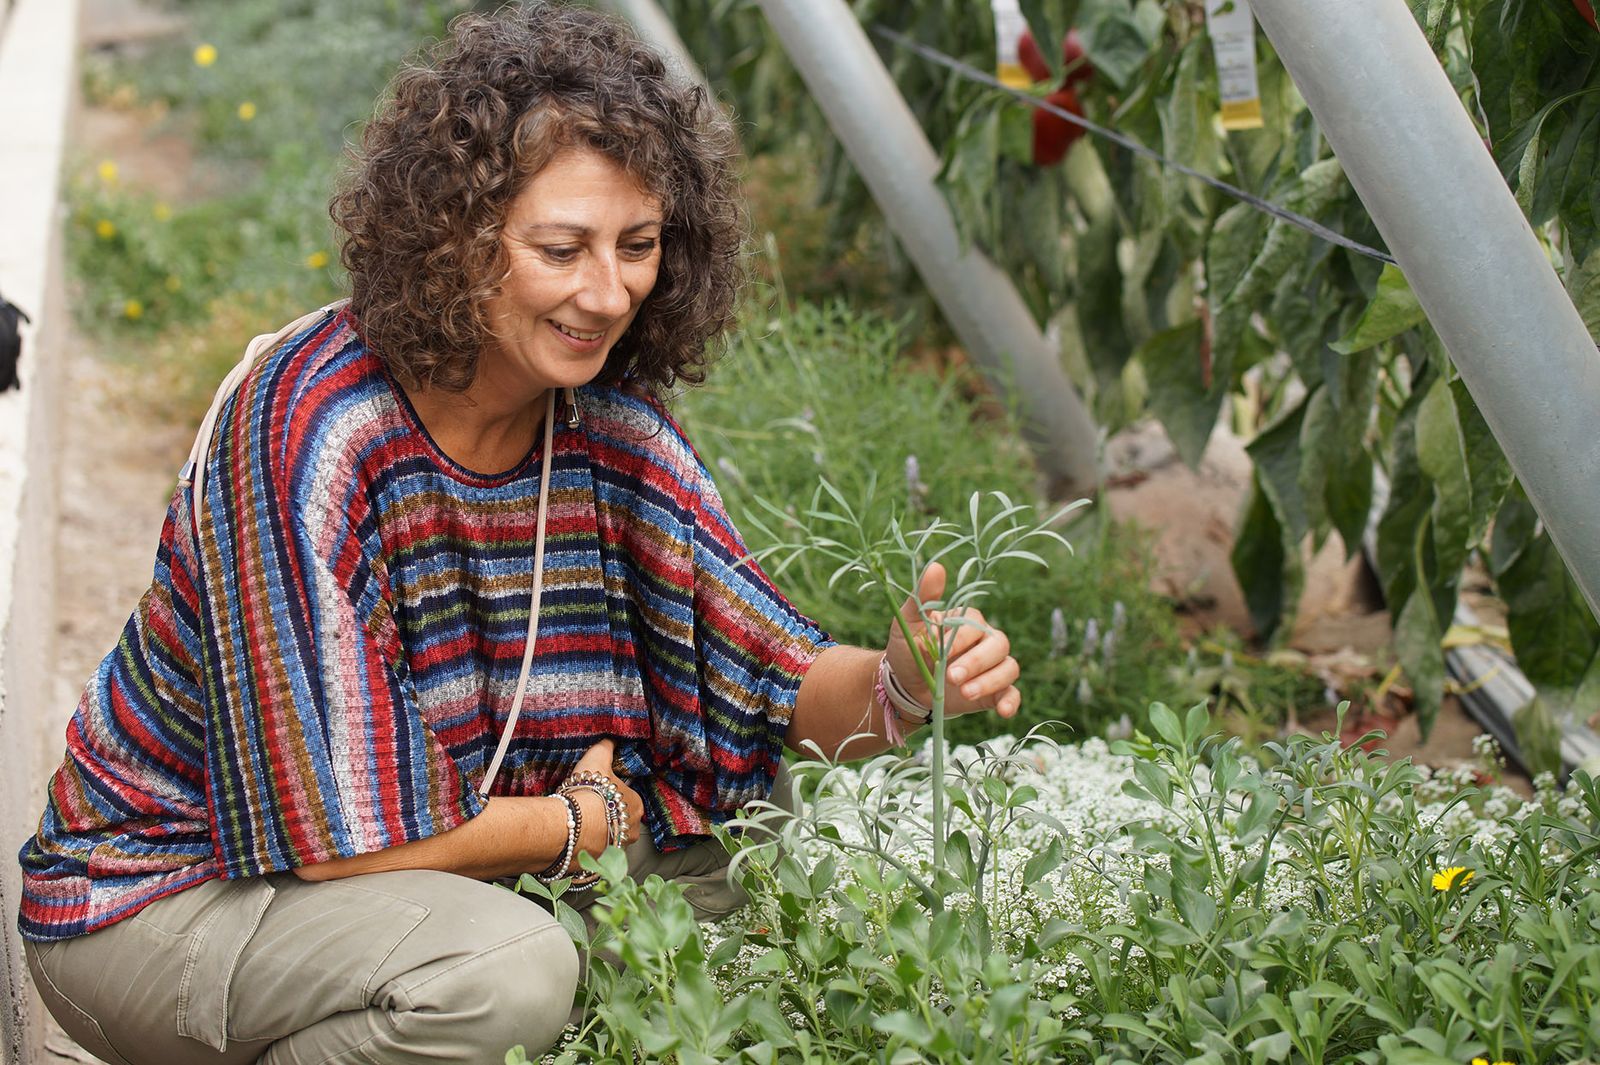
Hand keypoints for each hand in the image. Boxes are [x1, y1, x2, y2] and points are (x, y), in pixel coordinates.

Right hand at [568, 738, 644, 852]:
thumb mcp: (597, 759)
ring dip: (599, 835)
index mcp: (636, 805)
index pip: (630, 799)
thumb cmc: (590, 791)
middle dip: (608, 818)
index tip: (599, 794)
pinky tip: (575, 841)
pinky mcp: (601, 864)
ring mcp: (617, 849)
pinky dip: (587, 849)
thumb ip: (606, 747)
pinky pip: (595, 855)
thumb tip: (610, 738)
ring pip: (610, 840)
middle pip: (622, 822)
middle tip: (588, 810)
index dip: (613, 796)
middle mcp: (632, 830)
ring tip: (580, 826)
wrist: (572, 825)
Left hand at [885, 562, 1020, 719]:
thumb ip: (923, 597)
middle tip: (951, 677)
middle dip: (976, 663)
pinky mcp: (994, 692)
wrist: (905, 687)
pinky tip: (1002, 712)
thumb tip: (937, 567)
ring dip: (990, 681)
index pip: (975, 627)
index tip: (940, 654)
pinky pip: (1012, 694)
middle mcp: (986, 642)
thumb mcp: (908, 624)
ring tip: (964, 693)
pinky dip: (1011, 702)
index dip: (960, 641)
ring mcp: (992, 668)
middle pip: (999, 645)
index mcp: (968, 622)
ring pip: (1008, 668)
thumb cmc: (909, 651)